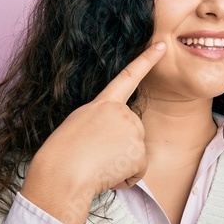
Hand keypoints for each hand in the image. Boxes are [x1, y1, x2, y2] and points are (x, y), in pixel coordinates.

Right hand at [31, 41, 166, 198]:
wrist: (62, 174)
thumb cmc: (62, 155)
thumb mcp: (79, 125)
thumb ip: (102, 122)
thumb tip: (117, 139)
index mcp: (102, 104)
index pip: (128, 77)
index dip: (146, 61)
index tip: (161, 46)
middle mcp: (121, 113)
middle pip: (133, 130)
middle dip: (120, 147)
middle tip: (96, 155)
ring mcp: (132, 131)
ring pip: (135, 152)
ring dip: (121, 164)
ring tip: (98, 165)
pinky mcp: (139, 152)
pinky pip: (138, 170)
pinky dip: (126, 177)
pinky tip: (108, 175)